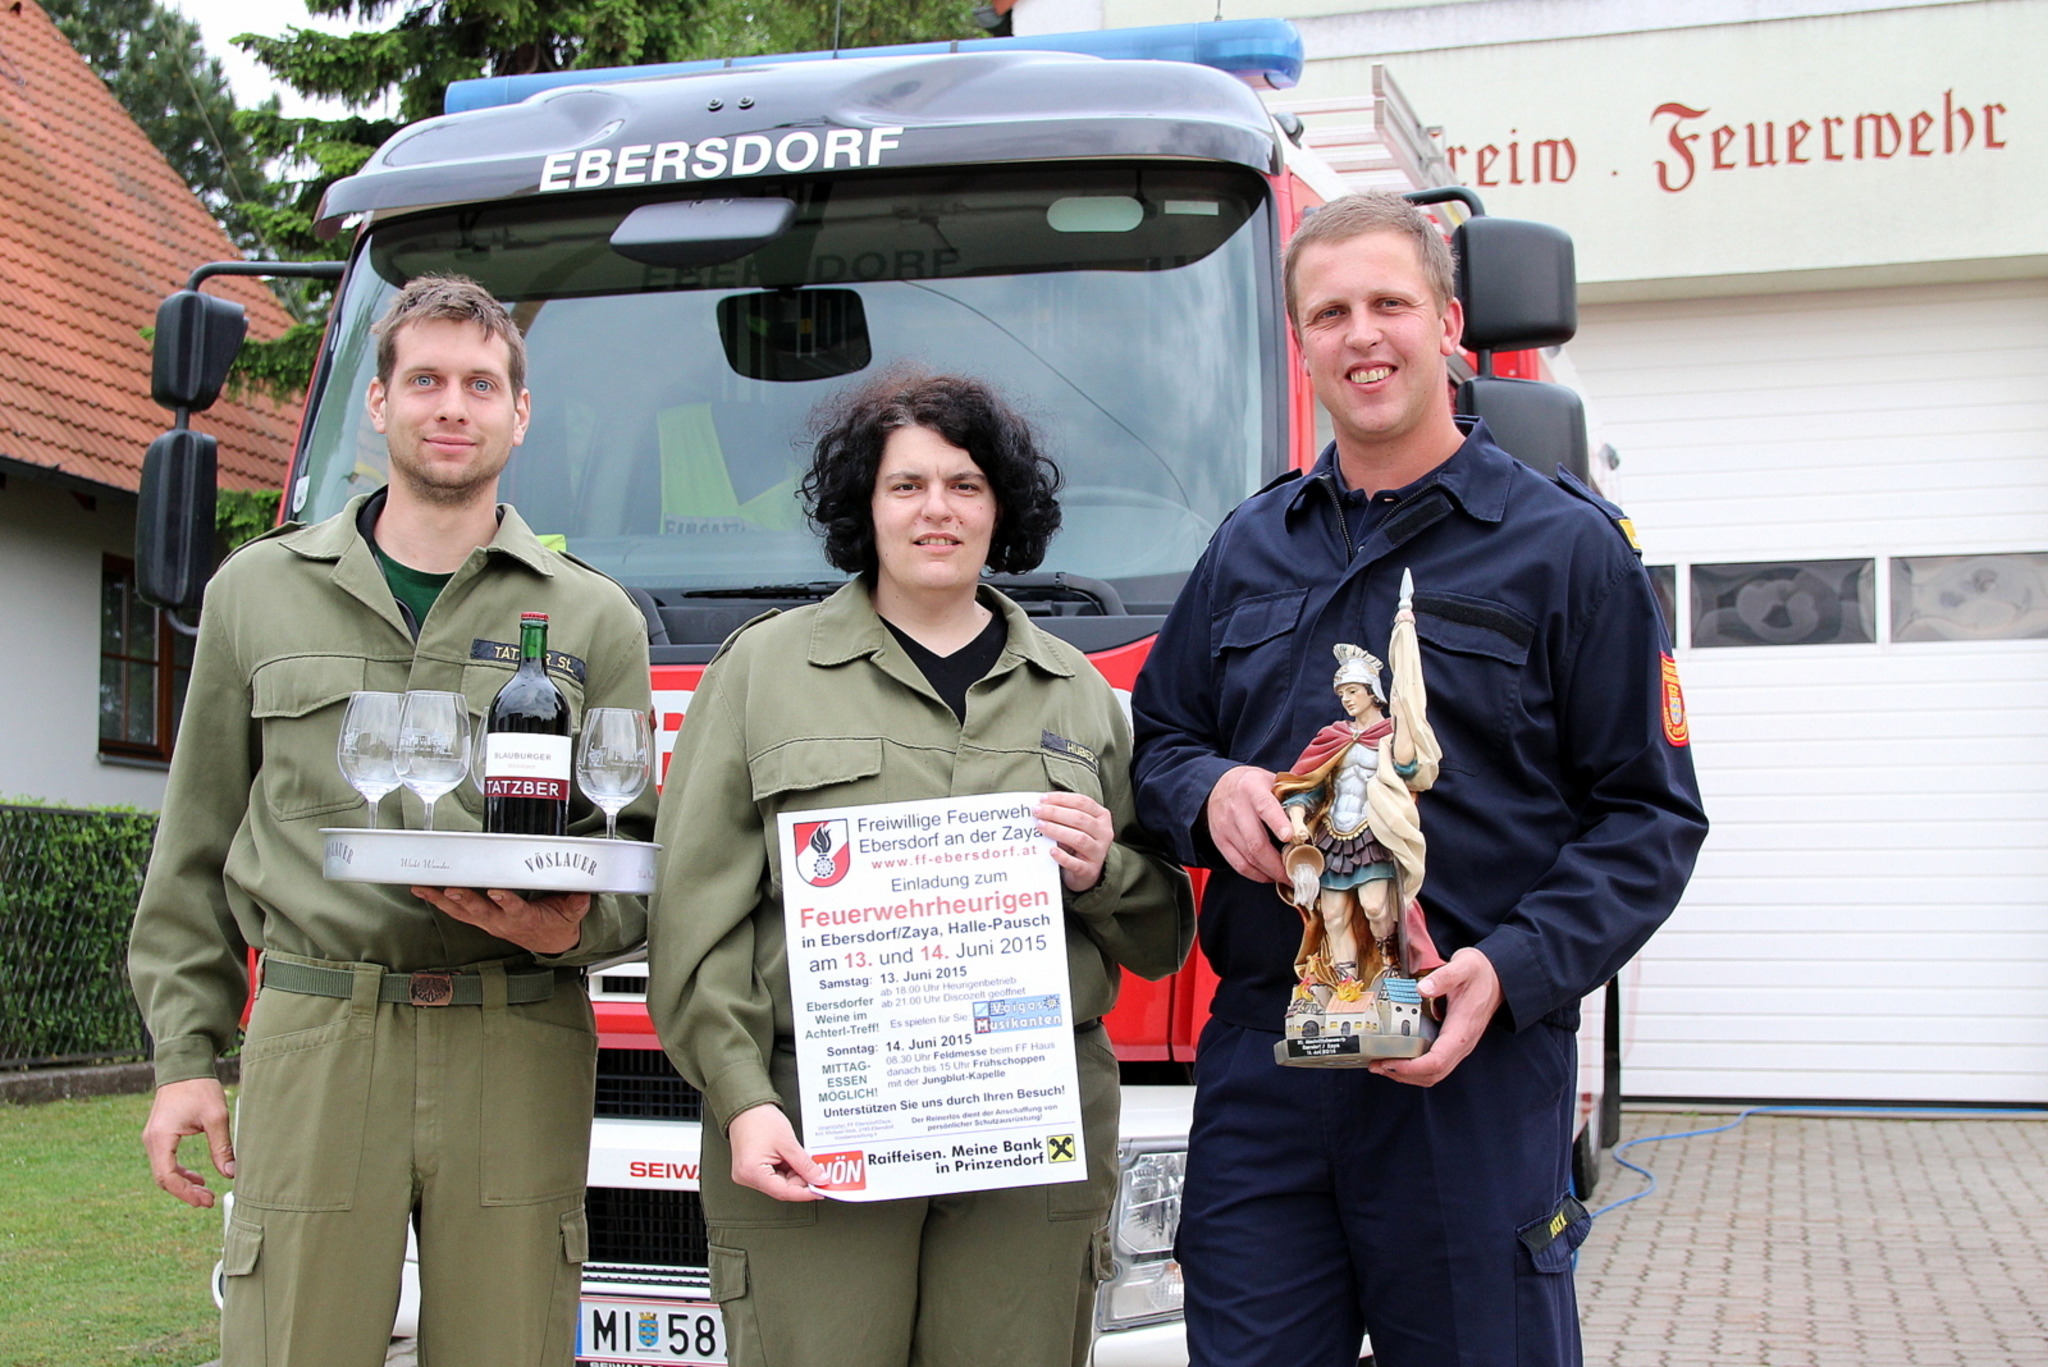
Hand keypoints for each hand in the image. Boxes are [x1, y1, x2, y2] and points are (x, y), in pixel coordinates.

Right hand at [143, 1078, 233, 1208]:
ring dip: (184, 1183)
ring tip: (206, 1193)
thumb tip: (231, 1173)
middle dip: (185, 1192)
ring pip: (164, 1171)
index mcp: (161, 1138)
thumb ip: (222, 1147)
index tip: (205, 1200)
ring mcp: (153, 1138)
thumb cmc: (199, 1087)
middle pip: (164, 1178)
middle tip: (208, 1201)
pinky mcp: (160, 1135)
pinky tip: (199, 1177)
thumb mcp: (216, 1117)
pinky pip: (166, 1161)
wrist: (185, 1066)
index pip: (167, 1176)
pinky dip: (181, 1171)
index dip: (186, 1192)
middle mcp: (152, 1140)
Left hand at [414, 887, 589, 954]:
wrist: (550, 941)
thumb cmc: (557, 923)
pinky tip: (423, 890)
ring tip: (424, 888)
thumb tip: (582, 891)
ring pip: (462, 911)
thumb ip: (576, 903)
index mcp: (525, 919)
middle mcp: (502, 922)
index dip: (506, 902)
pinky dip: (439, 900)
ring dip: (442, 900)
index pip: (515, 910)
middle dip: (465, 899)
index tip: (497, 892)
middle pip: (480, 911)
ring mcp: (488, 921)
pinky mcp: (479, 919)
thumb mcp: (573, 914)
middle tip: (452, 888)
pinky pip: (456, 911)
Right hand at [727, 1105, 825, 1201]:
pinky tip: (796, 1161)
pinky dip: (787, 1170)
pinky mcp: (751, 1169)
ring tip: (807, 1163)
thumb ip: (805, 1165)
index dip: (805, 1193)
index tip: (821, 1190)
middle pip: (781, 1188)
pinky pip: (773, 1175)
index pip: (783, 1192)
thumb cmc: (760, 1119)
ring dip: (795, 1175)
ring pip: (778, 1183)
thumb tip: (819, 1179)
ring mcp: (747, 1174)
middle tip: (819, 1175)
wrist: (746, 1106)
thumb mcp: (788, 1143)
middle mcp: (747, 1177)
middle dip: (802, 1182)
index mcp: (752, 1172)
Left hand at [1036, 791, 1113, 891]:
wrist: (1085, 872)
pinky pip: (1076, 864)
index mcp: (1102, 816)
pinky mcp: (1090, 871)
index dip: (1062, 799)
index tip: (1042, 799)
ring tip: (1040, 826)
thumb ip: (1063, 814)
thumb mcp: (1076, 825)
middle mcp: (1104, 833)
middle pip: (1080, 819)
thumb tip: (1040, 804)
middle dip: (1056, 813)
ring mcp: (1098, 853)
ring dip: (1057, 831)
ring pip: (1079, 839)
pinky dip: (1063, 857)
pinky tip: (1051, 851)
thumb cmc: (1076, 841)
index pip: (1083, 802)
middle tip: (1037, 811)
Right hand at [1204, 765, 1288, 883]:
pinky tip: (1269, 875)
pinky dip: (1256, 874)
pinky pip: (1239, 864)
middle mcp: (1236, 808)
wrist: (1220, 786)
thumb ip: (1290, 796)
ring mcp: (1226, 827)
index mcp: (1252, 788)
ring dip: (1270, 872)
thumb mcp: (1271, 781)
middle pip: (1257, 842)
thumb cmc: (1252, 785)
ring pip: (1249, 858)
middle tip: (1296, 872)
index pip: (1266, 807)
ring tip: (1287, 877)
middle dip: (1278, 863)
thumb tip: (1313, 819)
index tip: (1290, 837)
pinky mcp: (1220, 841)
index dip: (1278, 823)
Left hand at [1373, 947, 1502, 1087]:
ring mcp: (1459, 1046)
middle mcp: (1461, 1044)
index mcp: (1462, 1029)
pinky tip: (1399, 1057)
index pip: (1437, 1061)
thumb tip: (1422, 989)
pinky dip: (1415, 1068)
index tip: (1389, 1062)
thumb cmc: (1480, 973)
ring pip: (1434, 1073)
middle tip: (1376, 1065)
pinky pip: (1435, 1065)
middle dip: (1403, 1074)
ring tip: (1382, 1065)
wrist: (1497, 977)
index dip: (1411, 1067)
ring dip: (1408, 1075)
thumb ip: (1444, 977)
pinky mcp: (1454, 1043)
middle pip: (1433, 1073)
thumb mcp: (1463, 967)